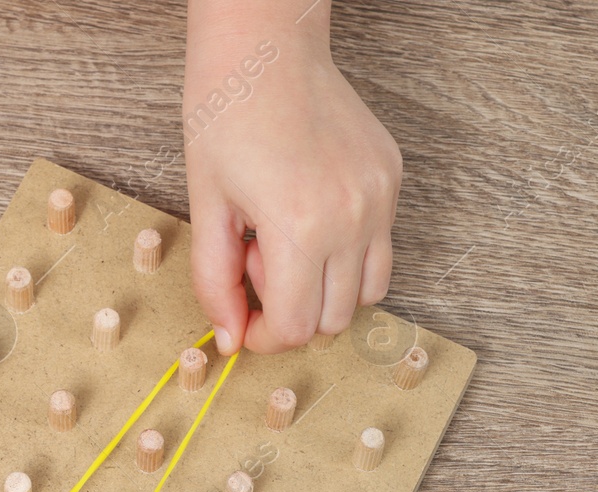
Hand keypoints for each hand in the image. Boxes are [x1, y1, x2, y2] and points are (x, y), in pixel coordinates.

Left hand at [183, 25, 401, 354]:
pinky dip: (347, 254)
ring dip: (326, 291)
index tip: (244, 321)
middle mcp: (351, 218)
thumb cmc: (226, 114)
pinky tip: (311, 215)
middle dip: (291, 311)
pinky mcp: (391, 178)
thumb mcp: (206, 206)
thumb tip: (232, 339)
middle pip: (333, 319)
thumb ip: (216, 281)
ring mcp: (379, 198)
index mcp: (299, 228)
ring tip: (288, 242)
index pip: (295, 328)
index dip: (263, 337)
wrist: (265, 47)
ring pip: (367, 293)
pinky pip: (380, 248)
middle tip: (258, 260)